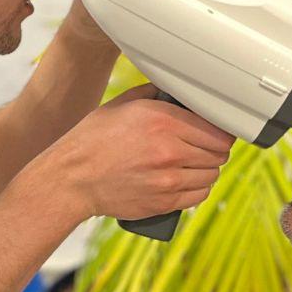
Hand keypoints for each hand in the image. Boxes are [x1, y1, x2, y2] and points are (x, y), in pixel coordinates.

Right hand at [23, 84, 234, 222]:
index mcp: (162, 121)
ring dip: (207, 169)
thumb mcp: (122, 105)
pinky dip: (198, 188)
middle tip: (203, 147)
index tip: (216, 131)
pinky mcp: (164, 201)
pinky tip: (188, 181)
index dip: (220, 130)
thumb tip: (177, 89)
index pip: (216, 129)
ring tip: (194, 164)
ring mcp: (168, 179)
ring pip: (212, 175)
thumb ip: (154, 94)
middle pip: (218, 152)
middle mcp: (169, 150)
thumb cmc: (93, 141)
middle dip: (214, 149)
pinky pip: (199, 196)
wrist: (72, 178)